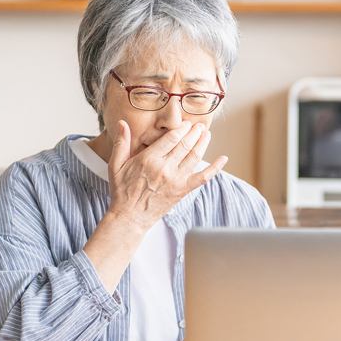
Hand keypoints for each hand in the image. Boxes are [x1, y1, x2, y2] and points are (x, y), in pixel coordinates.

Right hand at [107, 120, 227, 231]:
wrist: (130, 217)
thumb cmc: (122, 191)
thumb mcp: (116, 165)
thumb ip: (121, 143)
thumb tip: (122, 122)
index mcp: (148, 159)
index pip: (171, 138)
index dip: (181, 128)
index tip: (186, 123)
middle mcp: (164, 168)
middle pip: (185, 144)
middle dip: (195, 132)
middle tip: (199, 125)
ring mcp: (175, 180)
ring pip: (195, 156)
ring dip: (204, 143)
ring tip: (207, 134)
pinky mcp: (182, 190)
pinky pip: (203, 177)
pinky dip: (216, 168)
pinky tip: (224, 158)